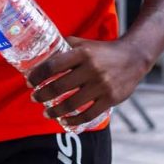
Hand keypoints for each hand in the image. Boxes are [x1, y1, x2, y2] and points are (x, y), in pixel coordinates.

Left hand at [27, 37, 150, 128]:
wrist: (133, 57)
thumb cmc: (103, 50)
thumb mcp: (84, 43)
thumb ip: (65, 46)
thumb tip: (42, 50)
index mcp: (82, 53)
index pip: (52, 66)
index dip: (38, 75)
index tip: (29, 82)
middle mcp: (91, 69)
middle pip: (58, 87)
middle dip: (42, 95)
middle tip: (34, 98)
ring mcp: (101, 85)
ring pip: (71, 103)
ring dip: (54, 110)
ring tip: (46, 112)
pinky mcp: (110, 99)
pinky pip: (88, 114)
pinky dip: (73, 120)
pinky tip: (64, 120)